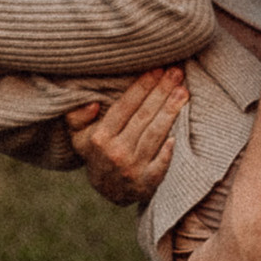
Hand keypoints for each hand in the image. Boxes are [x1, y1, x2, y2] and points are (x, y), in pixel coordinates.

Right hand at [68, 62, 188, 208]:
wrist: (109, 191)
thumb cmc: (97, 153)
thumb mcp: (78, 136)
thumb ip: (76, 117)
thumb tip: (92, 104)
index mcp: (99, 138)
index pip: (124, 107)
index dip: (142, 86)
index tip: (157, 69)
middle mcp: (115, 152)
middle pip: (143, 116)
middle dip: (161, 91)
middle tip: (176, 72)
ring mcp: (132, 169)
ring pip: (154, 134)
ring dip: (171, 111)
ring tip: (183, 91)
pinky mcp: (147, 183)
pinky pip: (160, 164)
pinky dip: (168, 151)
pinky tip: (178, 135)